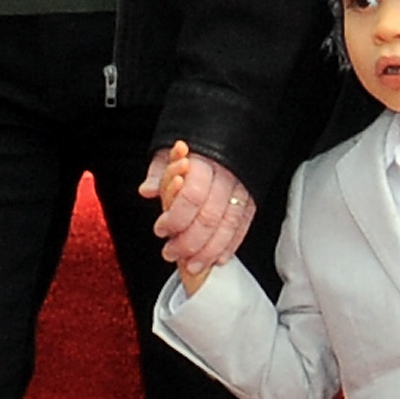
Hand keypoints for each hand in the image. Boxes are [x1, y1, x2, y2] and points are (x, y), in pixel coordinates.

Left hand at [141, 138, 253, 276]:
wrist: (229, 133)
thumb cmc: (195, 146)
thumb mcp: (170, 151)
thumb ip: (159, 172)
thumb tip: (147, 190)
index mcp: (203, 161)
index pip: (191, 196)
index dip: (176, 218)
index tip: (161, 230)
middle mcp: (226, 175)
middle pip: (210, 216)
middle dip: (189, 241)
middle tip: (171, 253)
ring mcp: (241, 187)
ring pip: (228, 225)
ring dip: (209, 250)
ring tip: (192, 264)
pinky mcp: (252, 198)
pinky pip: (243, 225)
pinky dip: (231, 245)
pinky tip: (218, 258)